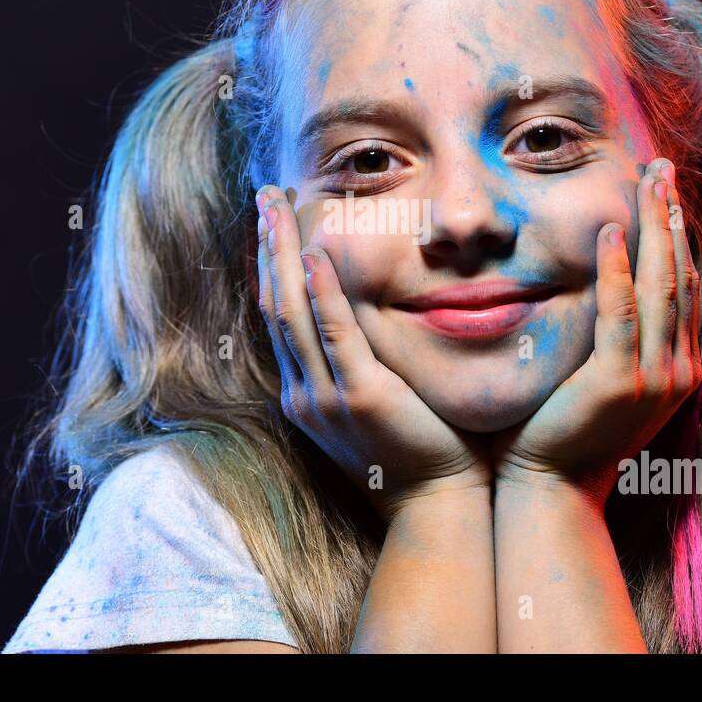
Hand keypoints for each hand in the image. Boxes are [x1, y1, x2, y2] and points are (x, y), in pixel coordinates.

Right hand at [255, 185, 492, 520]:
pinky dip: (322, 293)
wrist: (437, 505)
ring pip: (291, 313)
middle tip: (264, 195)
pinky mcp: (359, 396)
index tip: (271, 222)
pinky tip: (314, 256)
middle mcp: (303, 393)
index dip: (270, 266)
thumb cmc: (419, 453)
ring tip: (278, 207)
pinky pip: (332, 333)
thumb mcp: (377, 403)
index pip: (278, 318)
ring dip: (283, 254)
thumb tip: (367, 317)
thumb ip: (361, 362)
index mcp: (305, 394)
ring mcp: (325, 396)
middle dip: (267, 247)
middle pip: (274, 305)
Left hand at [491, 158, 701, 506]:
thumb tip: (609, 284)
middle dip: (672, 217)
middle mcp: (678, 369)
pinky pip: (620, 312)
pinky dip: (615, 268)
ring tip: (647, 182)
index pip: (687, 286)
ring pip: (661, 286)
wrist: (550, 485)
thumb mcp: (603, 376)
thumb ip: (616, 335)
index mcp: (678, 366)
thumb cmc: (565, 428)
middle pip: (683, 275)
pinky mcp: (618, 382)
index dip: (679, 235)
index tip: (667, 191)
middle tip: (663, 168)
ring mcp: (653, 377)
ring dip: (653, 228)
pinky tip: (608, 230)